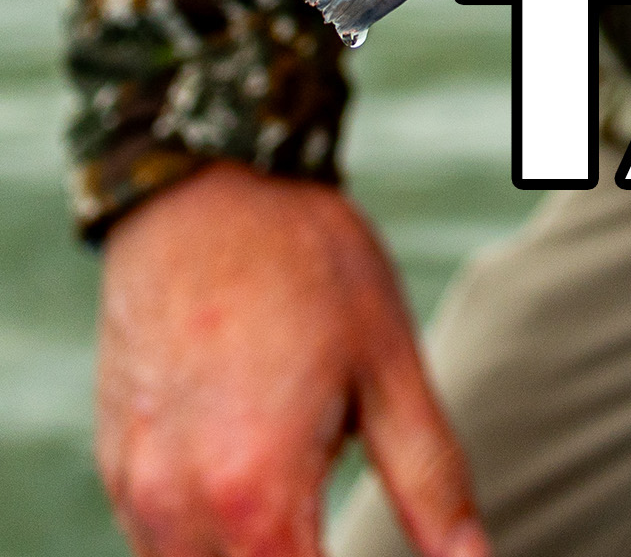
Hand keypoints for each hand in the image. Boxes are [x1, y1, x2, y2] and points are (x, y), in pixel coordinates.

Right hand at [96, 163, 482, 556]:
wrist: (207, 190)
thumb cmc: (311, 265)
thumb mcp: (392, 363)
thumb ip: (433, 479)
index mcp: (258, 493)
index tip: (369, 550)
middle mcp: (180, 511)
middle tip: (334, 506)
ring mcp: (136, 494)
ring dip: (257, 554)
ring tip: (306, 479)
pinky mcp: (117, 470)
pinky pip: (158, 545)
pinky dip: (209, 538)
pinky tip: (257, 473)